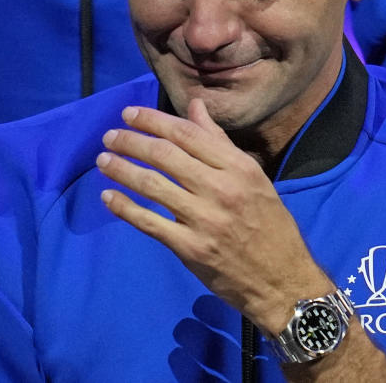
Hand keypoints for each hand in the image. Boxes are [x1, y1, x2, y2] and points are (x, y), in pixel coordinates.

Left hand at [96, 98, 333, 333]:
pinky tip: (107, 197)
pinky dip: (124, 208)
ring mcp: (204, 220)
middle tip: (109, 136)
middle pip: (166, 156)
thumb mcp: (253, 177)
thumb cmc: (269, 224)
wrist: (282, 279)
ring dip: (122, 170)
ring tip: (103, 160)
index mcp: (239, 168)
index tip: (129, 114)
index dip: (154, 121)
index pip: (188, 135)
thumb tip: (194, 106)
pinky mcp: (190, 248)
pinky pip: (149, 223)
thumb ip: (219, 143)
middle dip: (132, 142)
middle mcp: (221, 189)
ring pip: (153, 186)